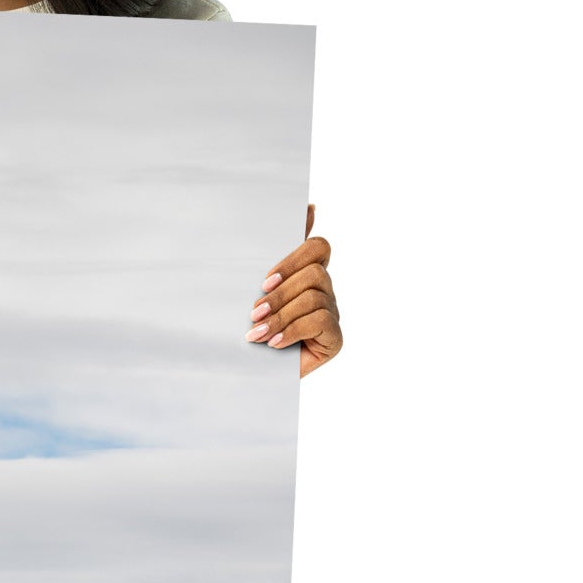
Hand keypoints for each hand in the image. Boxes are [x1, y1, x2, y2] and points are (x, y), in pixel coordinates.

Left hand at [246, 204, 340, 376]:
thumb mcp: (254, 290)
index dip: (294, 258)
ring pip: (314, 297)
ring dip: (281, 315)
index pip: (317, 247)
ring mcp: (332, 314)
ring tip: (257, 333)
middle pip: (315, 272)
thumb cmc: (250, 328)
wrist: (248, 374)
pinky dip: (292, 331)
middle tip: (254, 312)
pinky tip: (274, 343)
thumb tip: (308, 208)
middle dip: (280, 293)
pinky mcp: (335, 339)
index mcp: (306, 274)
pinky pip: (321, 321)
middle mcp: (324, 291)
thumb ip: (273, 254)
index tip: (264, 281)